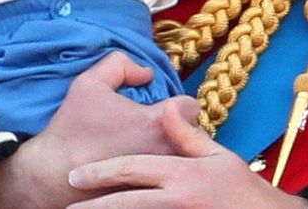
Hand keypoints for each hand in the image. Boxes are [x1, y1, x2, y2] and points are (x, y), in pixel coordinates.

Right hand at [0, 52, 199, 208]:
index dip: (179, 105)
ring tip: (156, 151)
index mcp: (157, 123)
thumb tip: (147, 72)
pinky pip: (170, 180)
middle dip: (182, 131)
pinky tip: (150, 172)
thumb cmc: (71, 130)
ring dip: (177, 153)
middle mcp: (166, 152)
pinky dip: (165, 174)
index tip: (166, 110)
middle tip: (160, 132)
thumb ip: (121, 65)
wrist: (49, 177)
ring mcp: (160, 178)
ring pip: (185, 159)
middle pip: (194, 136)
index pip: (191, 108)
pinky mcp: (152, 197)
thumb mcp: (89, 84)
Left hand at [66, 105, 307, 208]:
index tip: (77, 178)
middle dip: (94, 204)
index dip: (103, 174)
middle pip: (125, 202)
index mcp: (181, 175)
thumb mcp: (217, 157)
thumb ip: (187, 136)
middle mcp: (175, 198)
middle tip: (68, 205)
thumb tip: (170, 109)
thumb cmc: (239, 188)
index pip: (134, 171)